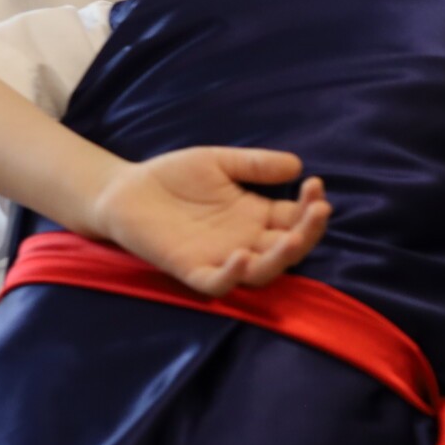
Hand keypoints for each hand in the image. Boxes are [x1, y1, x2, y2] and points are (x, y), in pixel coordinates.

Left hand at [92, 148, 331, 296]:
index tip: (315, 184)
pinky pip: (217, 283)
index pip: (295, 219)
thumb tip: (297, 165)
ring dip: (281, 258)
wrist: (125, 190)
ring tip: (293, 238)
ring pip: (261, 272)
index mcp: (255, 216)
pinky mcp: (190, 269)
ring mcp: (220, 258)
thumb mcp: (218, 161)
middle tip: (319, 209)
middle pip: (288, 248)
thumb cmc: (173, 176)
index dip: (311, 206)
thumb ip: (255, 165)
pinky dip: (231, 276)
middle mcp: (245, 241)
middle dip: (309, 232)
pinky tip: (242, 256)